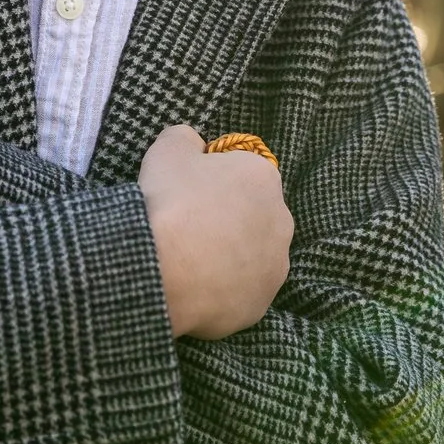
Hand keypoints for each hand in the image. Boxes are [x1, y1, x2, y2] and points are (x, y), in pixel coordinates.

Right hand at [139, 123, 292, 339]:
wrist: (162, 267)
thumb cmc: (170, 200)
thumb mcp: (168, 148)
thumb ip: (186, 137)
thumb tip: (193, 142)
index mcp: (264, 178)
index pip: (245, 174)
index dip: (216, 182)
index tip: (190, 193)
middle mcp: (281, 222)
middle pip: (253, 217)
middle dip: (228, 221)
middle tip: (190, 228)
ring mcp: (274, 268)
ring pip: (251, 258)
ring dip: (229, 258)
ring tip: (190, 263)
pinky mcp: (259, 306)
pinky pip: (239, 293)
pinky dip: (221, 292)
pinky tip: (194, 289)